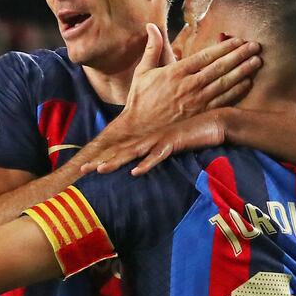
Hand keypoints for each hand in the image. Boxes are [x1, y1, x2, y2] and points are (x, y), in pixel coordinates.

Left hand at [81, 109, 229, 175]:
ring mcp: (159, 140)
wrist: (214, 123)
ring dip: (117, 162)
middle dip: (100, 160)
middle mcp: (148, 139)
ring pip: (134, 153)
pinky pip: (157, 156)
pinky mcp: (173, 143)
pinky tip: (135, 172)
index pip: (120, 150)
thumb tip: (143, 166)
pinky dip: (147, 164)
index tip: (85, 166)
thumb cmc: (191, 134)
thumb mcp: (170, 145)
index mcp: (146, 140)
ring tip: (100, 169)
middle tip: (81, 169)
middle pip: (120, 152)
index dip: (102, 157)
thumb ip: (157, 153)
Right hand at [123, 24, 259, 127]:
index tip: (238, 40)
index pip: (205, 56)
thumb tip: (151, 26)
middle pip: (220, 67)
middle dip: (239, 55)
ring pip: (224, 83)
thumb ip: (152, 48)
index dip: (224, 47)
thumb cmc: (140, 100)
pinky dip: (236, 92)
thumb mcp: (142, 72)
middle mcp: (189, 85)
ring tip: (257, 61)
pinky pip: (223, 101)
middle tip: (255, 46)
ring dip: (243, 71)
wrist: (139, 131)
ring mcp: (196, 101)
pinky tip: (248, 83)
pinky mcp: (200, 115)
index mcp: (175, 72)